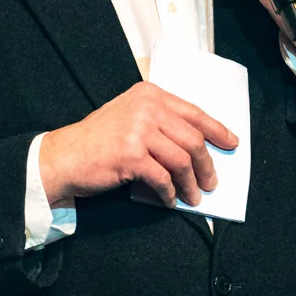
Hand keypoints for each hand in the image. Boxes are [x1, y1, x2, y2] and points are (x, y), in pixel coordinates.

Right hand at [40, 81, 238, 207]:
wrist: (64, 156)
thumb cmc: (98, 140)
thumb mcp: (130, 117)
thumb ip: (160, 122)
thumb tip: (197, 146)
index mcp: (149, 94)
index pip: (193, 112)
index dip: (217, 130)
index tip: (231, 143)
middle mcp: (146, 107)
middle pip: (192, 139)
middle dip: (206, 165)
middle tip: (211, 182)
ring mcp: (138, 130)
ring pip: (181, 160)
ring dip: (191, 184)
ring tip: (193, 197)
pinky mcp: (131, 155)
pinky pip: (163, 178)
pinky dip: (170, 193)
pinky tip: (170, 200)